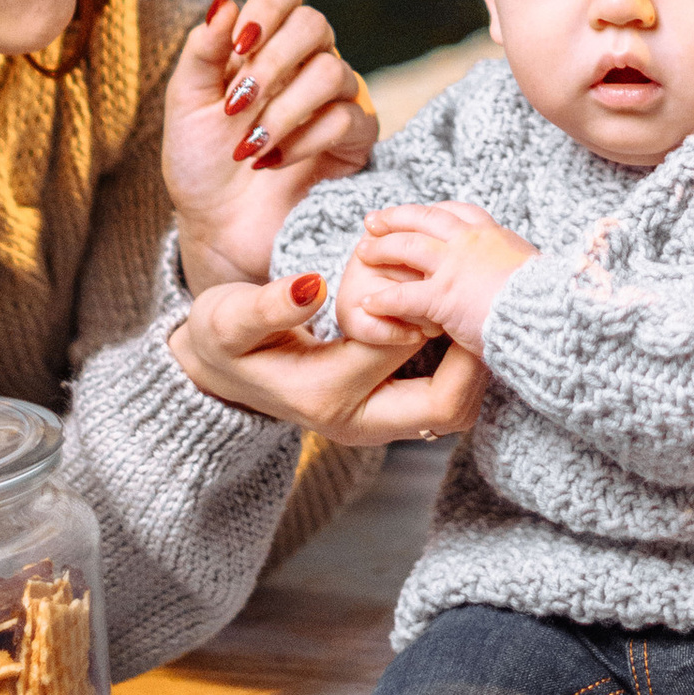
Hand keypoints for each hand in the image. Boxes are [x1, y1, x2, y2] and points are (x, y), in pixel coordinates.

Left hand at [161, 0, 376, 286]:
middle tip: (236, 105)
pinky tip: (271, 162)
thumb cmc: (200, 161)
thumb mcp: (186, 103)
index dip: (267, 7)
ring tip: (249, 146)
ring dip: (283, 110)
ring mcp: (334, 97)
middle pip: (314, 23)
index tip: (240, 42)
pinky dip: (302, 141)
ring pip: (332, 71)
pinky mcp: (354, 137)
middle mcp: (304, 60)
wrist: (217, 227)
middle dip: (271, 64)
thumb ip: (203, 50)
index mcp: (262, 42)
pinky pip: (347, 117)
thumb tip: (224, 0)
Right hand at [170, 272, 485, 444]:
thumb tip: (314, 285)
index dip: (430, 313)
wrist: (216, 372)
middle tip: (477, 297)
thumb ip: (269, 305)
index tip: (436, 274)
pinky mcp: (386, 405)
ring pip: (455, 405)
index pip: (404, 356)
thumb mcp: (230, 320)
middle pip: (450, 407)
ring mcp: (377, 419)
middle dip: (475, 354)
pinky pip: (443, 392)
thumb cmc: (222, 341)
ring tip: (469, 302)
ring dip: (472, 358)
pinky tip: (453, 312)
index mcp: (329, 397)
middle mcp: (361, 420)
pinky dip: (459, 358)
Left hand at [348, 200, 535, 354]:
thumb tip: (521, 275)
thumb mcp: (536, 271)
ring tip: (362, 252)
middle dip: (396, 217)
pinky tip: (368, 303)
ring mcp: (454, 266)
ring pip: (406, 247)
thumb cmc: (551, 300)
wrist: (550, 315)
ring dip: (381, 248)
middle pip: (424, 219)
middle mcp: (470, 242)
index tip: (420, 213)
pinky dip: (382, 298)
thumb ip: (517, 268)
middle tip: (374, 220)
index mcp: (495, 234)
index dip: (435, 211)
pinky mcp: (442, 296)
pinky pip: (402, 294)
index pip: (459, 211)